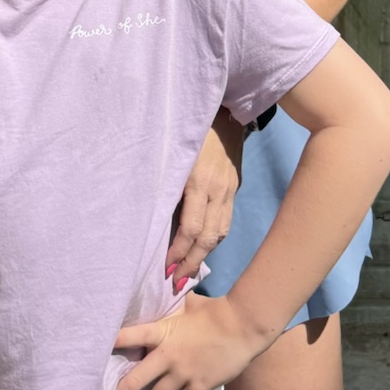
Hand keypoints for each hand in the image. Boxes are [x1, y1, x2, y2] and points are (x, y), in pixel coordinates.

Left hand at [109, 293, 263, 389]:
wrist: (243, 326)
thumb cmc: (214, 310)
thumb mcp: (187, 304)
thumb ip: (171, 305)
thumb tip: (163, 288)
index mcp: (163, 332)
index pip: (130, 337)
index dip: (111, 344)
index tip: (90, 356)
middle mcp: (168, 356)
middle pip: (135, 381)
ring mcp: (183, 375)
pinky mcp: (199, 387)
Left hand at [167, 113, 243, 282]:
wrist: (224, 108)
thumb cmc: (186, 128)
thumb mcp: (171, 153)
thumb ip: (166, 184)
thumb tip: (153, 219)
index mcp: (199, 181)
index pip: (191, 228)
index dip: (178, 251)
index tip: (165, 268)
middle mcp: (218, 189)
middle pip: (208, 237)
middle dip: (191, 262)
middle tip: (176, 281)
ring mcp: (230, 189)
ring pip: (220, 232)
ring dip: (204, 255)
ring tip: (188, 271)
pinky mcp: (235, 187)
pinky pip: (226, 220)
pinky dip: (215, 239)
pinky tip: (203, 248)